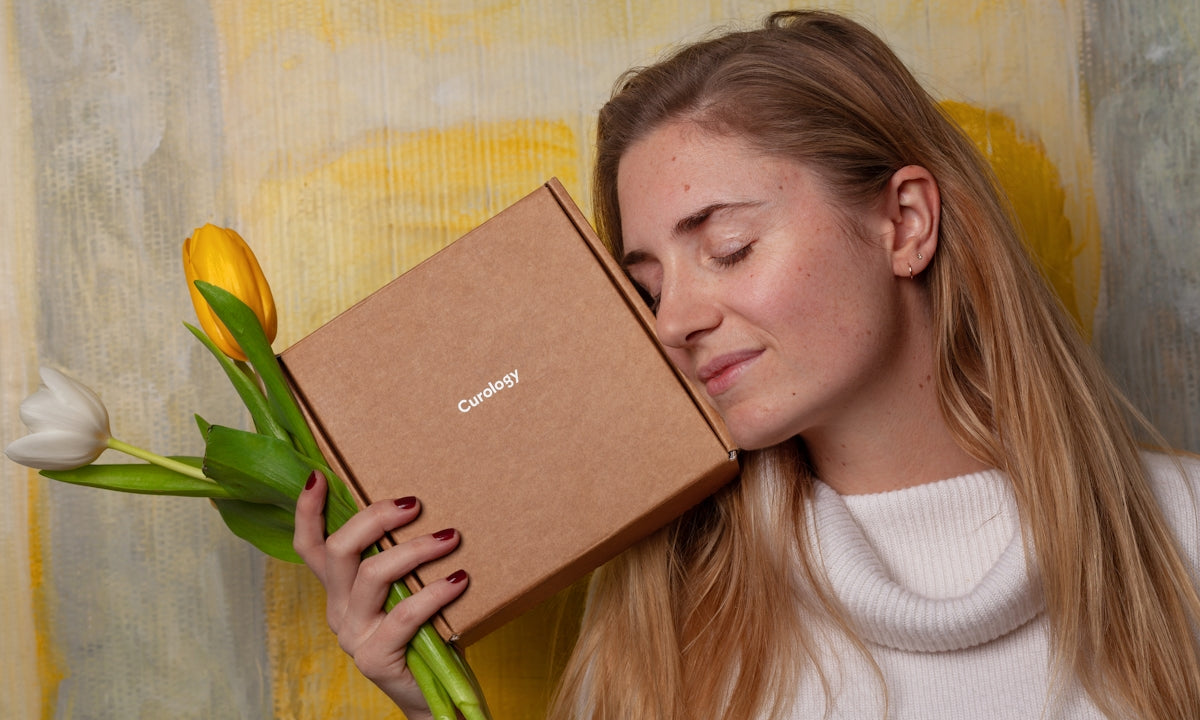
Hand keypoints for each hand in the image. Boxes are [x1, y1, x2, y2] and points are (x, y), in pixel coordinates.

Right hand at [293, 470, 468, 714]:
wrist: (434, 693)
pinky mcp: (375, 657)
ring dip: (415, 549)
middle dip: (375, 519)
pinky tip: (460, 579)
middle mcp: (338, 610)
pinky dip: (435, 591)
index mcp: (338, 590)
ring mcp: (354, 635)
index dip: (307, 511)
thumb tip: (422, 505)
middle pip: (339, 551)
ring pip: (372, 575)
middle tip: (415, 504)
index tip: (319, 475)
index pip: (310, 547)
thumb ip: (401, 558)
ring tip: (450, 537)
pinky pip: (405, 613)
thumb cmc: (425, 631)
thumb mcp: (405, 588)